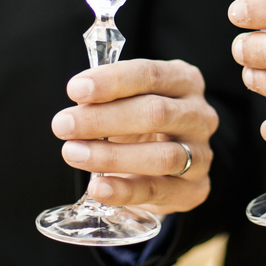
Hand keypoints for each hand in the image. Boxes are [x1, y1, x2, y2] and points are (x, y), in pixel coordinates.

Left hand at [51, 59, 217, 214]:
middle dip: (103, 118)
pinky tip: (97, 187)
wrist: (169, 166)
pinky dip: (124, 190)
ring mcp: (202, 154)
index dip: (112, 81)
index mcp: (184, 81)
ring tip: (72, 153)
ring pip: (162, 156)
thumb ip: (107, 98)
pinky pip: (158, 191)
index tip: (75, 90)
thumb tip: (78, 102)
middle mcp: (200, 116)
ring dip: (111, 156)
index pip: (151, 74)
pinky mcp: (195, 190)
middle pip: (156, 113)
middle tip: (63, 125)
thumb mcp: (129, 101)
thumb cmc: (142, 124)